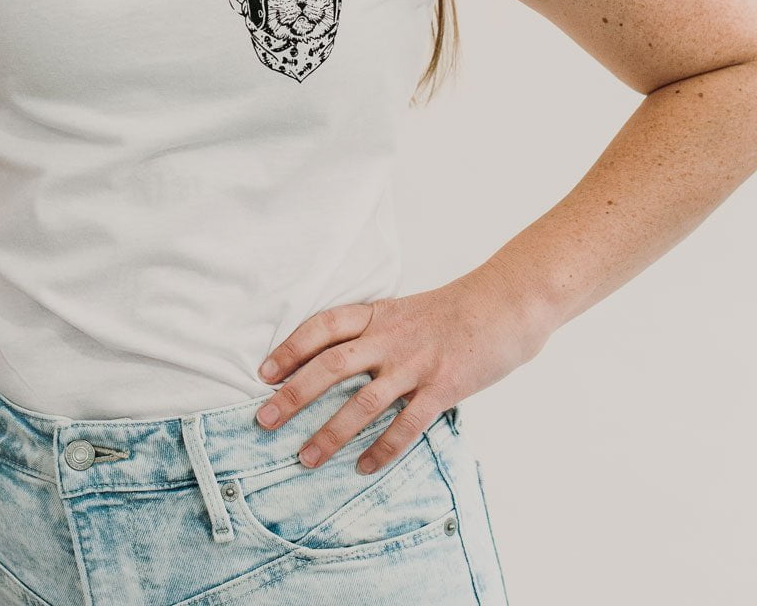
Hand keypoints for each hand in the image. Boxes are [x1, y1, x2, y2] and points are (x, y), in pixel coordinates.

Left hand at [254, 260, 551, 474]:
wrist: (507, 303)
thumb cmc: (455, 309)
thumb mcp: (406, 310)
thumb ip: (375, 332)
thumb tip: (337, 360)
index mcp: (379, 314)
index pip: (323, 326)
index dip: (291, 348)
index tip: (264, 373)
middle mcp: (390, 338)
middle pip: (331, 367)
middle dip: (294, 395)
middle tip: (263, 420)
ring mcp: (416, 364)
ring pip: (363, 403)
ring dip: (330, 433)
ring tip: (305, 458)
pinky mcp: (443, 388)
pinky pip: (407, 424)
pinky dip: (383, 449)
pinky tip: (364, 467)